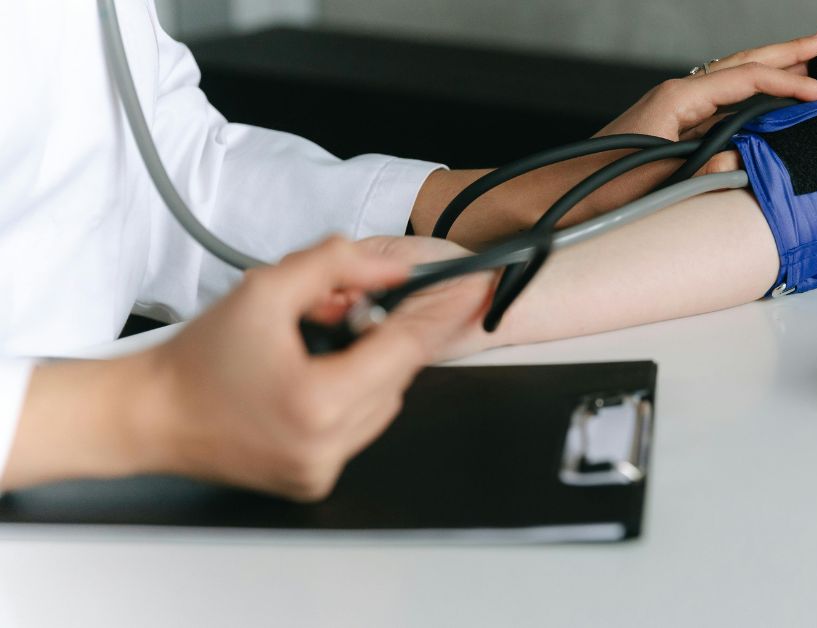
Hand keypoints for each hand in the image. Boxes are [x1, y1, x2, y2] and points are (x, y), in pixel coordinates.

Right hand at [133, 237, 487, 499]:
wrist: (150, 415)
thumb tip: (393, 269)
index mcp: (319, 401)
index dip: (439, 312)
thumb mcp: (265, 289)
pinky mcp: (315, 481)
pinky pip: (359, 429)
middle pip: (397, 375)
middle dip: (381, 337)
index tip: (470, 286)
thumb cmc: (198, 359)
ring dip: (368, 370)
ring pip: (384, 403)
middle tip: (342, 314)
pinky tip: (309, 382)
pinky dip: (350, 399)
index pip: (406, 349)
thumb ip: (335, 266)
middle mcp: (328, 445)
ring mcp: (323, 469)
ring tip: (314, 350)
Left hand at [597, 30, 816, 174]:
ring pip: (735, 79)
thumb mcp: (657, 180)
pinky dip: (753, 95)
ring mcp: (676, 108)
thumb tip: (742, 160)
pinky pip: (724, 102)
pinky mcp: (674, 126)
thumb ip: (704, 170)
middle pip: (744, 63)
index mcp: (677, 98)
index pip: (749, 80)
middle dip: (789, 52)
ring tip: (809, 62)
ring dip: (773, 69)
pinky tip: (769, 100)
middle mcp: (678, 95)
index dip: (793, 84)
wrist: (560, 194)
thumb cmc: (597, 186)